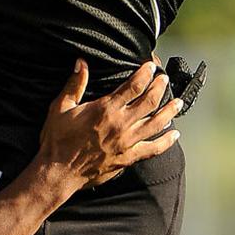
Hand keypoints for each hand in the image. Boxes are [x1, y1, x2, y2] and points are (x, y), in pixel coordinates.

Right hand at [36, 59, 182, 189]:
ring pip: (157, 123)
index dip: (145, 73)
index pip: (134, 85)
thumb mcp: (60, 108)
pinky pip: (153, 149)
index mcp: (105, 109)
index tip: (151, 66)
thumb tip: (81, 62)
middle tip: (164, 80)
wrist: (58, 172)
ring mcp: (126, 142)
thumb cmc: (57, 140)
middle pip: (150, 101)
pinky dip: (166, 141)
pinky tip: (174, 135)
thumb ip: (74, 84)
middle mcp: (120, 124)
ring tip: (178, 103)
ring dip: (169, 111)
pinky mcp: (127, 158)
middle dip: (160, 87)